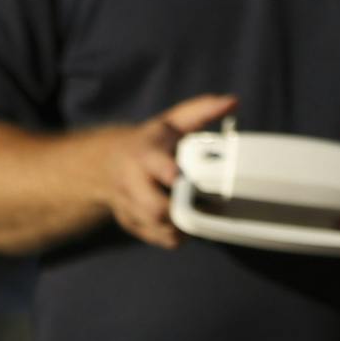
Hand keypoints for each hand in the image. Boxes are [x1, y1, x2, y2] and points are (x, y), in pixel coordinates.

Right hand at [105, 93, 237, 248]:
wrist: (107, 164)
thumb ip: (201, 111)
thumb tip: (233, 102)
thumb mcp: (171, 122)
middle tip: (203, 204)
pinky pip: (159, 238)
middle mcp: (132, 181)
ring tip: (199, 213)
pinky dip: (176, 235)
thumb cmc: (150, 142)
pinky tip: (185, 222)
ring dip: (183, 225)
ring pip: (159, 228)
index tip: (179, 176)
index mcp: (144, 154)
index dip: (168, 172)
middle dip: (181, 209)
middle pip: (156, 208)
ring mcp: (129, 205)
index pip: (154, 165)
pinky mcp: (131, 224)